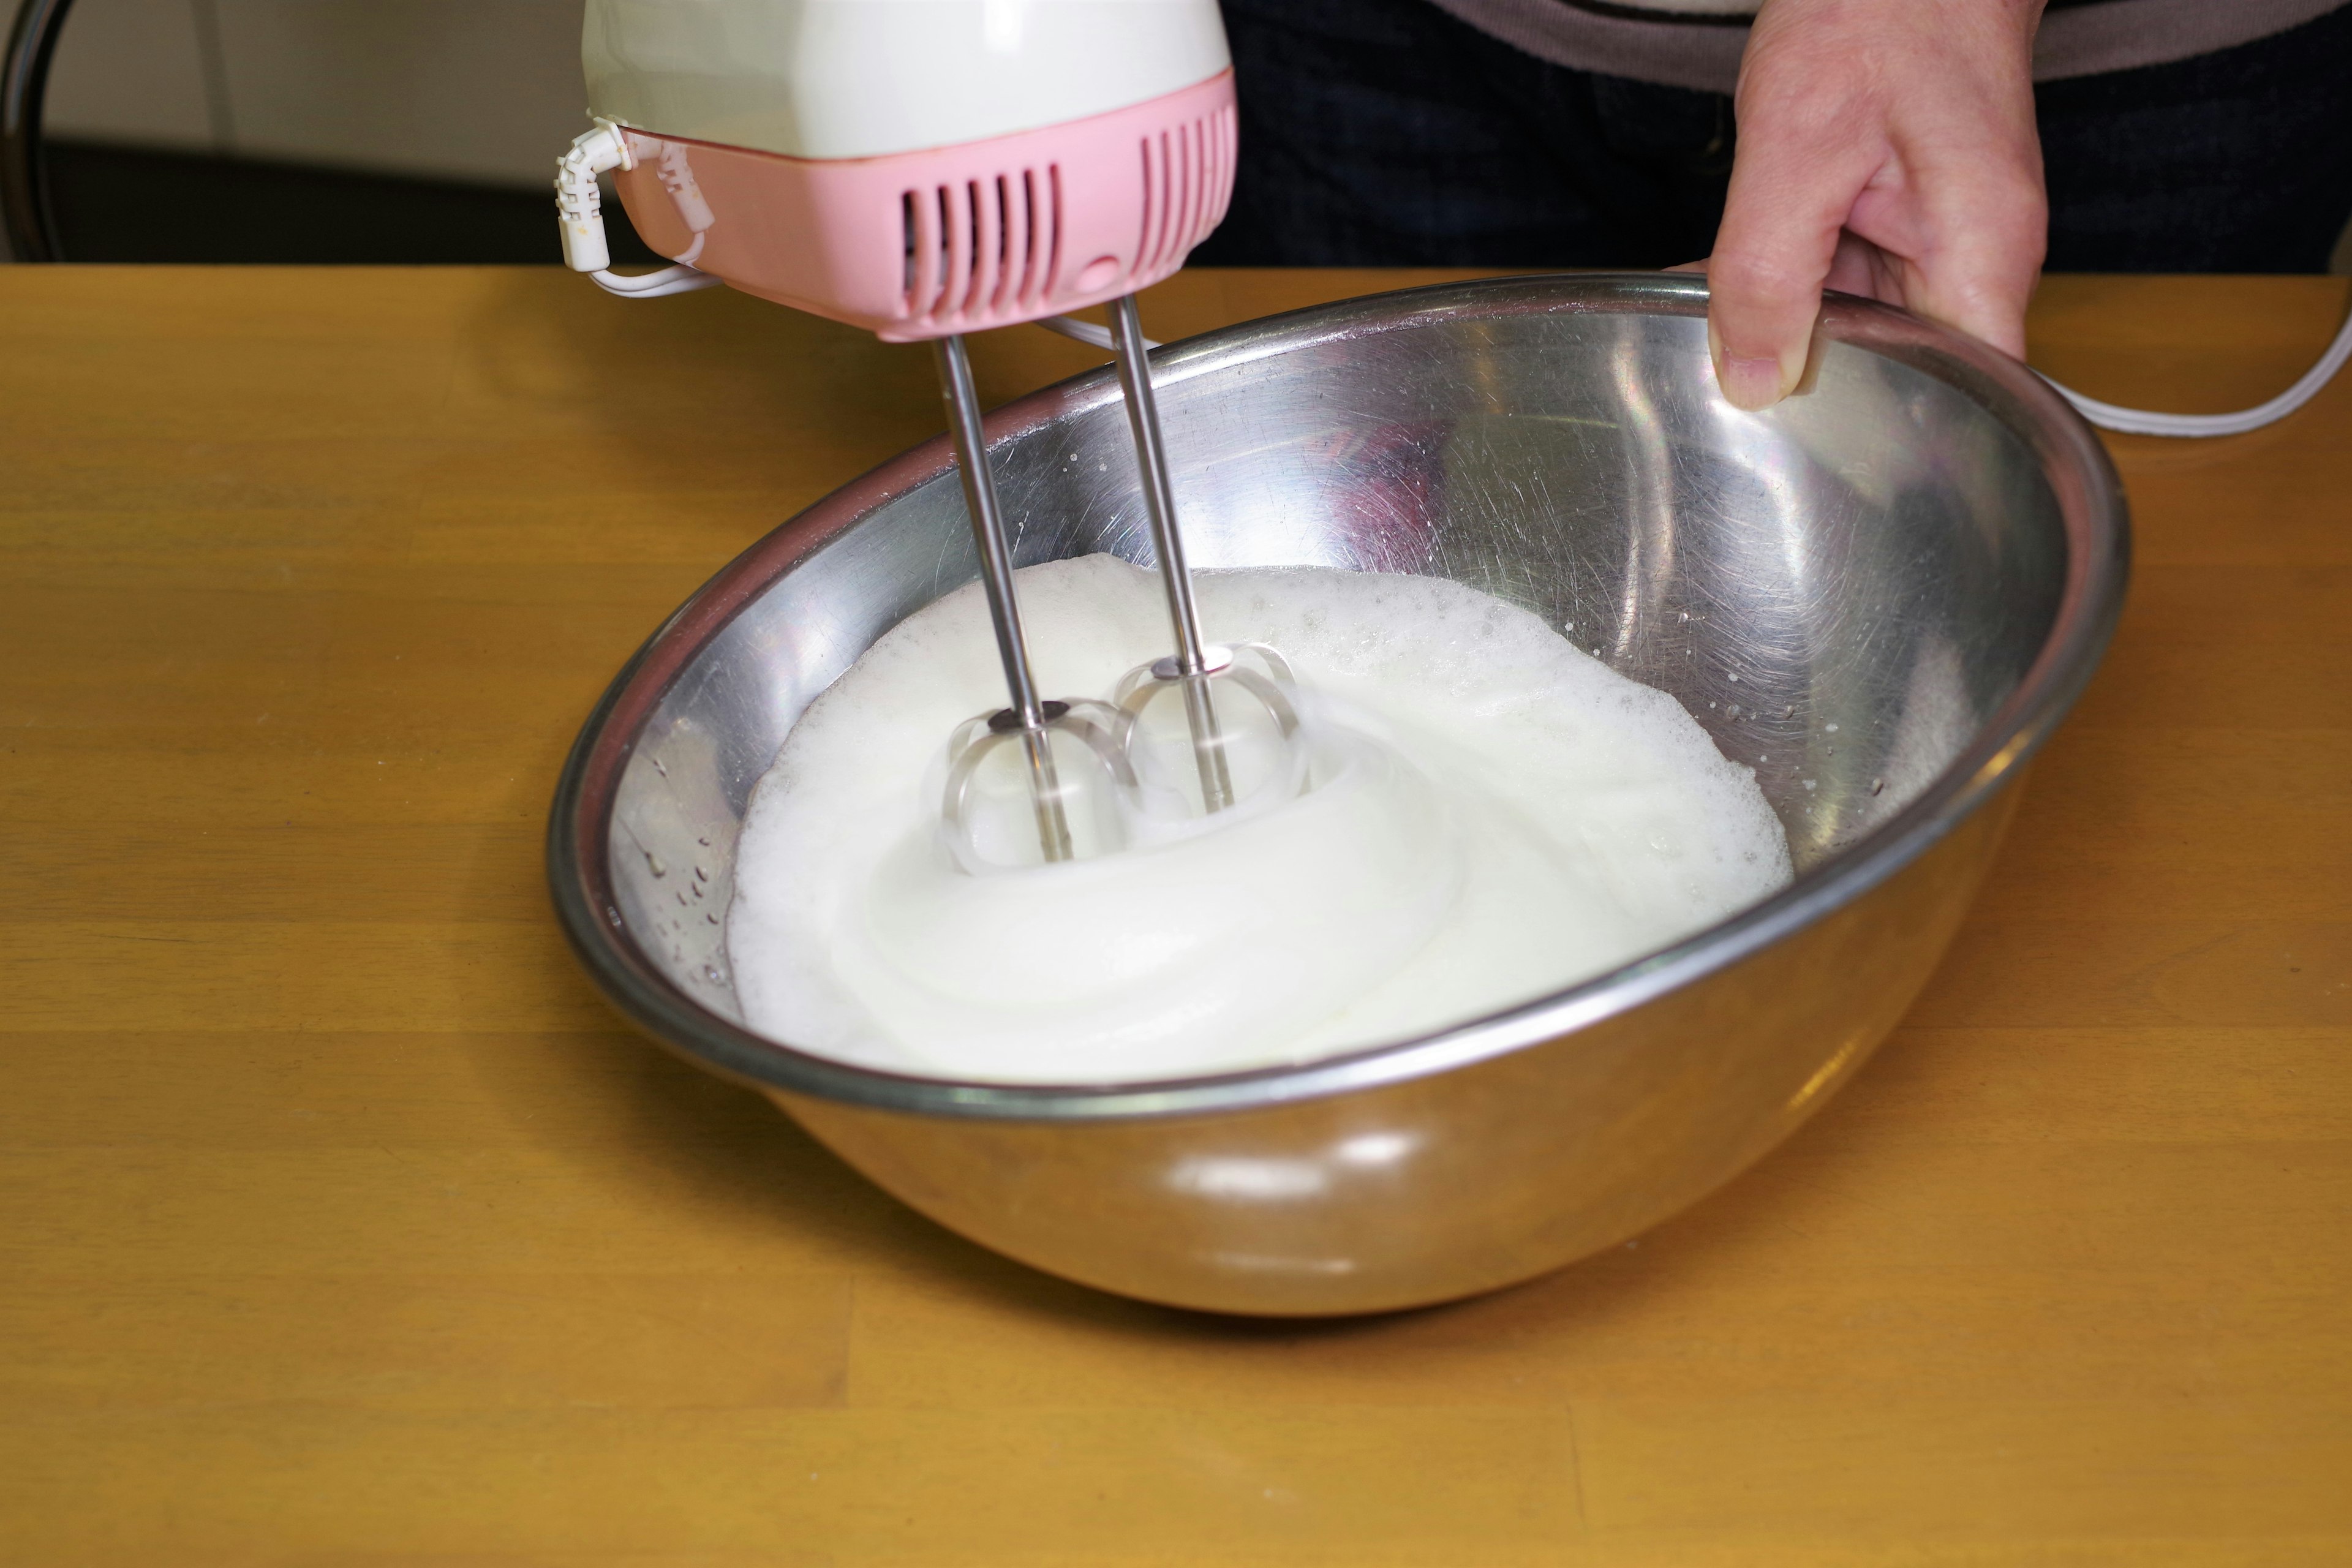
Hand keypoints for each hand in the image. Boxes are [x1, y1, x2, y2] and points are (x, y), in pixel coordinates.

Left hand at [1705, 0, 2048, 409]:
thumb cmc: (1879, 11)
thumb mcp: (1798, 145)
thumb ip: (1767, 270)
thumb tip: (1752, 378)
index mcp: (1978, 253)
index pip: (1967, 396)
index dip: (1901, 441)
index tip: (1823, 461)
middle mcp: (1973, 256)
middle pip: (1907, 369)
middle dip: (1818, 381)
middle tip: (1728, 390)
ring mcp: (1939, 236)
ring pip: (1864, 326)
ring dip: (1789, 326)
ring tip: (1708, 327)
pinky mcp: (1903, 217)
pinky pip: (1844, 277)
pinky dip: (1785, 281)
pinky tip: (1720, 282)